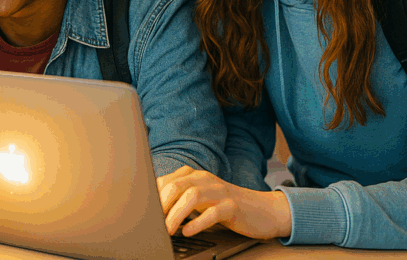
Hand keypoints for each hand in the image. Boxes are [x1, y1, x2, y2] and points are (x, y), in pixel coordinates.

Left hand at [157, 165, 291, 239]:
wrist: (261, 210)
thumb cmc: (225, 206)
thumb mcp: (200, 198)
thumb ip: (180, 198)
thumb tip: (153, 210)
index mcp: (194, 175)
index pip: (167, 181)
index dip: (153, 196)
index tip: (144, 213)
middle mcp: (205, 179)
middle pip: (177, 186)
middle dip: (162, 205)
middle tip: (153, 223)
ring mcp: (220, 191)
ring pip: (193, 196)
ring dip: (176, 214)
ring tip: (168, 230)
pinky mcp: (233, 206)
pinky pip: (213, 212)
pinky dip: (198, 222)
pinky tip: (188, 231)